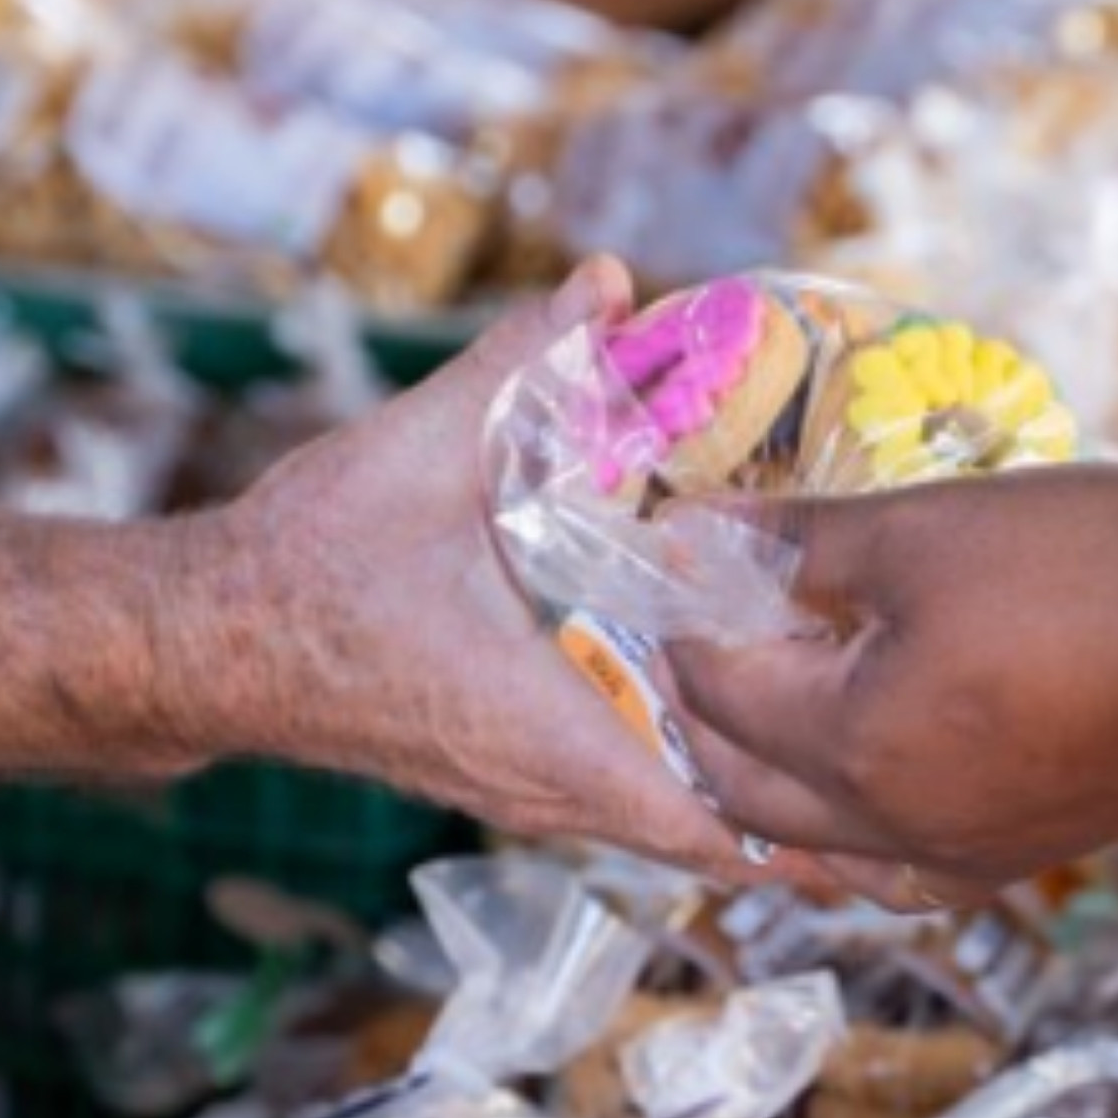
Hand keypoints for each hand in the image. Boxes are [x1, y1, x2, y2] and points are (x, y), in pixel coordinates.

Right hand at [211, 266, 860, 884]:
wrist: (207, 639)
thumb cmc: (307, 565)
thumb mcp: (420, 448)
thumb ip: (523, 362)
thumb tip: (607, 280)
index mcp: (544, 730)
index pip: (703, 819)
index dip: (806, 823)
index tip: (894, 788)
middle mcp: (543, 784)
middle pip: (708, 837)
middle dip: (806, 812)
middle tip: (910, 765)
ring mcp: (522, 790)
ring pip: (665, 822)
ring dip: (750, 796)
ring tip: (855, 759)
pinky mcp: (503, 771)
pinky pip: (623, 798)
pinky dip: (689, 777)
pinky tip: (744, 726)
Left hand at [664, 465, 1117, 887]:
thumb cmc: (1097, 573)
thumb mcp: (931, 530)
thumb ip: (804, 541)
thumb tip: (700, 529)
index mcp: (850, 743)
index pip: (718, 693)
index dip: (681, 623)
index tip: (673, 565)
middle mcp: (891, 826)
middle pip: (743, 788)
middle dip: (700, 713)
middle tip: (693, 636)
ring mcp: (961, 855)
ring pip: (817, 844)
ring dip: (767, 782)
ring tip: (763, 707)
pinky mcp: (1024, 857)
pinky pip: (898, 870)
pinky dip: (851, 834)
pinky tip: (861, 787)